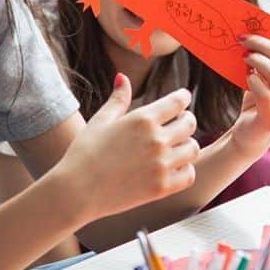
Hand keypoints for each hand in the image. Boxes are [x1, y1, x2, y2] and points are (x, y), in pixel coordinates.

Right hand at [56, 74, 199, 218]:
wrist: (76, 192)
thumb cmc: (84, 153)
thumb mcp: (100, 121)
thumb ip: (118, 99)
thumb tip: (123, 77)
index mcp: (142, 119)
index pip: (178, 102)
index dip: (183, 97)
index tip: (182, 98)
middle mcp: (156, 140)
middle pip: (190, 123)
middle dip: (186, 120)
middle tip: (178, 124)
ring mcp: (161, 165)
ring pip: (193, 148)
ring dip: (186, 145)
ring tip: (175, 147)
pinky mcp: (162, 188)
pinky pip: (189, 175)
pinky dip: (185, 170)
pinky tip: (173, 168)